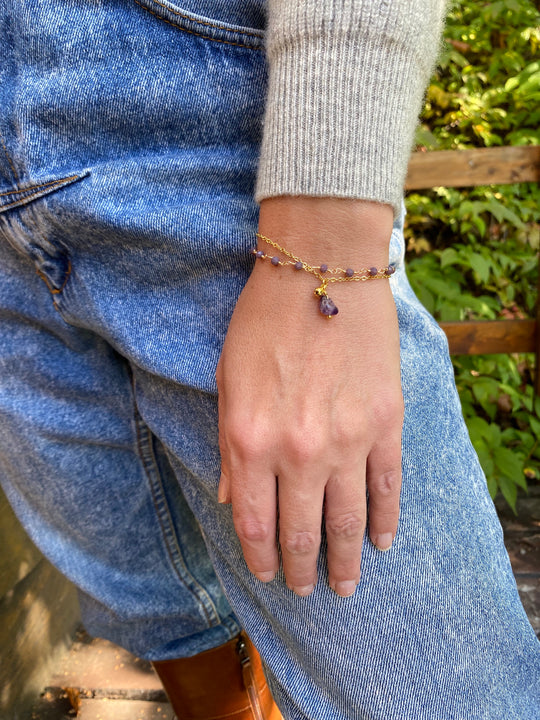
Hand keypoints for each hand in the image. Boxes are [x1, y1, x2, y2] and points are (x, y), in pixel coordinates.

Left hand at [216, 197, 402, 596]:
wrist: (320, 270)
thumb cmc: (262, 321)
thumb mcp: (226, 381)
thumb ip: (229, 448)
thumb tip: (232, 501)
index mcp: (249, 439)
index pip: (254, 523)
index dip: (259, 558)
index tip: (266, 574)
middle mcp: (298, 451)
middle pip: (300, 532)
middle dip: (300, 569)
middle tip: (303, 588)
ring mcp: (346, 441)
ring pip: (348, 522)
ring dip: (346, 562)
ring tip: (345, 586)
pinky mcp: (384, 424)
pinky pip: (388, 488)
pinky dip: (386, 522)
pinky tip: (383, 544)